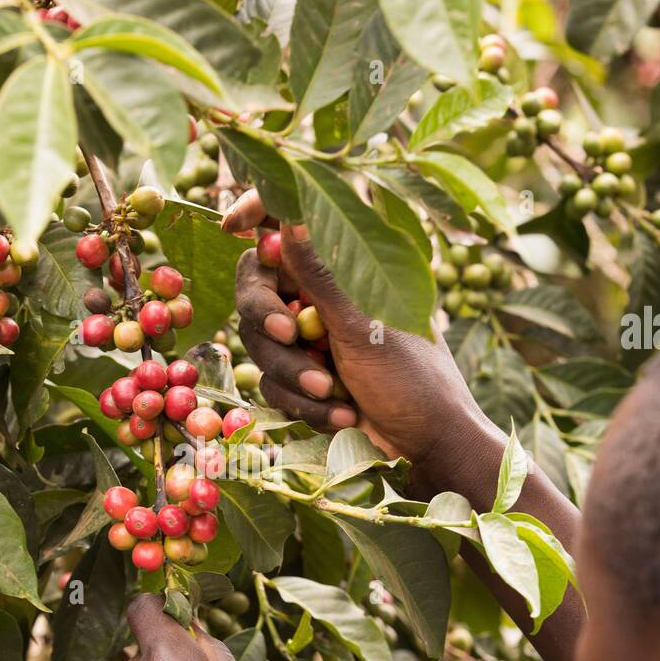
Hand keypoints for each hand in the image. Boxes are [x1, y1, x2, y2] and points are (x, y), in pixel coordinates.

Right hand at [224, 189, 492, 483]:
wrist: (428, 447)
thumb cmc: (413, 380)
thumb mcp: (364, 327)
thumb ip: (322, 278)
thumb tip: (294, 218)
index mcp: (346, 270)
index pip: (290, 225)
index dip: (257, 212)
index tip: (231, 224)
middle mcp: (323, 299)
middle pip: (257, 289)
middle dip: (269, 318)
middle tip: (291, 335)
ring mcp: (311, 340)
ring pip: (261, 343)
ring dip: (293, 373)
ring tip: (333, 391)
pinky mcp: (304, 379)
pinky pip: (273, 384)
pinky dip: (304, 403)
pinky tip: (343, 414)